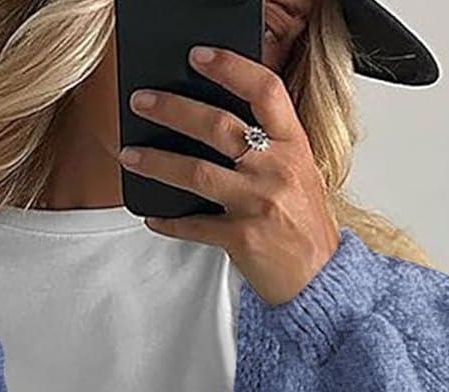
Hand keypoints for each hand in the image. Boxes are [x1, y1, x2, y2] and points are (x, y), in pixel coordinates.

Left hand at [119, 44, 340, 305]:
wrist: (318, 278)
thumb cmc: (304, 224)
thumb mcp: (299, 172)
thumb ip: (269, 145)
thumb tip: (217, 122)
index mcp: (293, 145)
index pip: (264, 90)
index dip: (231, 67)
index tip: (198, 57)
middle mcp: (276, 169)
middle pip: (218, 126)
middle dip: (173, 109)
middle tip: (142, 101)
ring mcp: (258, 204)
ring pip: (197, 173)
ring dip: (157, 162)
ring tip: (130, 154)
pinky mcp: (242, 238)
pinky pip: (194, 226)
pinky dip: (170, 222)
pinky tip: (153, 216)